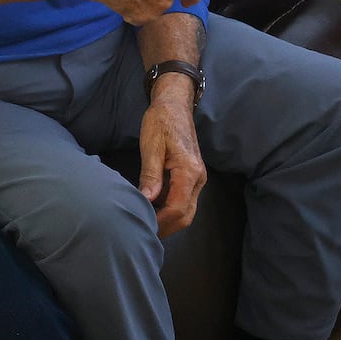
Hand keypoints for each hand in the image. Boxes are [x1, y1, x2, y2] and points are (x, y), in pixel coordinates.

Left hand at [137, 86, 205, 236]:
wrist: (174, 105)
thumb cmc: (160, 122)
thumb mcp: (151, 146)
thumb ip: (150, 174)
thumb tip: (147, 200)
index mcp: (189, 171)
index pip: (178, 208)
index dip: (160, 222)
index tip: (142, 227)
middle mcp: (198, 178)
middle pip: (186, 215)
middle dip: (166, 227)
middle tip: (142, 233)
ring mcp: (197, 178)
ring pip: (186, 210)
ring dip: (168, 221)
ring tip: (145, 225)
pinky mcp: (192, 177)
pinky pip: (183, 200)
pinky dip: (169, 210)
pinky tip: (152, 211)